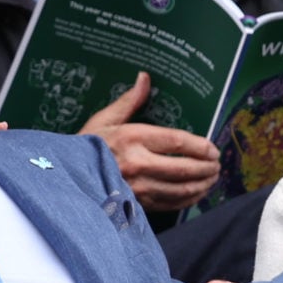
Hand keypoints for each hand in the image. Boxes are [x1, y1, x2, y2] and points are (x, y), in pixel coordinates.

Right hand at [79, 72, 219, 211]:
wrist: (65, 176)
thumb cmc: (84, 146)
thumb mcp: (103, 120)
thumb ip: (128, 101)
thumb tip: (144, 78)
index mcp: (131, 138)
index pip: (178, 141)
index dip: (201, 146)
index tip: (212, 148)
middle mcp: (137, 163)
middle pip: (185, 168)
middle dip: (207, 167)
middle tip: (217, 164)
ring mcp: (137, 187)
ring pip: (182, 189)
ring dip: (203, 184)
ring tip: (211, 178)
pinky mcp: (136, 204)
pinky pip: (171, 204)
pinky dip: (188, 199)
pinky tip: (195, 193)